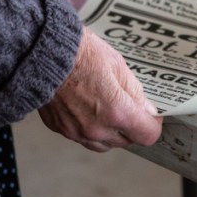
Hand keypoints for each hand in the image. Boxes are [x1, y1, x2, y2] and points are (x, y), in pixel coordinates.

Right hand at [39, 27, 162, 151]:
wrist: (43, 52)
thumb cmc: (79, 53)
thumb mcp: (118, 65)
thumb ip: (134, 92)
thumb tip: (146, 108)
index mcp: (116, 112)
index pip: (147, 135)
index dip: (152, 124)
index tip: (151, 115)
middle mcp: (96, 129)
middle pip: (126, 141)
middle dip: (131, 126)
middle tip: (128, 106)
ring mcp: (76, 132)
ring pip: (104, 144)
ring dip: (110, 131)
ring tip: (107, 107)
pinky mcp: (60, 129)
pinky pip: (82, 137)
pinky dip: (88, 127)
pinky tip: (87, 107)